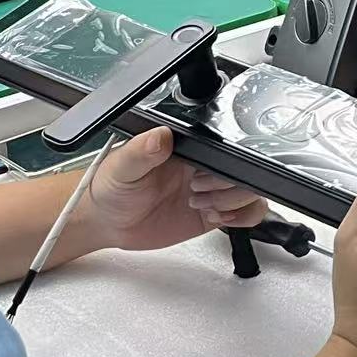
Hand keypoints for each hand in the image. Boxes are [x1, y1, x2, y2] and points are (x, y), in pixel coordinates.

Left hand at [84, 127, 267, 252]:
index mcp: (187, 149)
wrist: (106, 221)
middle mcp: (203, 168)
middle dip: (227, 187)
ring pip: (250, 192)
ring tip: (204, 206)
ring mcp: (211, 191)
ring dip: (234, 203)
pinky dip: (244, 217)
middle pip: (245, 171)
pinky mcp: (212, 214)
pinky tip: (218, 218)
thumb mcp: (122, 166)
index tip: (201, 176)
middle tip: (196, 192)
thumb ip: (141, 150)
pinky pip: (247, 213)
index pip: (225, 148)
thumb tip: (161, 135)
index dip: (223, 164)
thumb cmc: (110, 187)